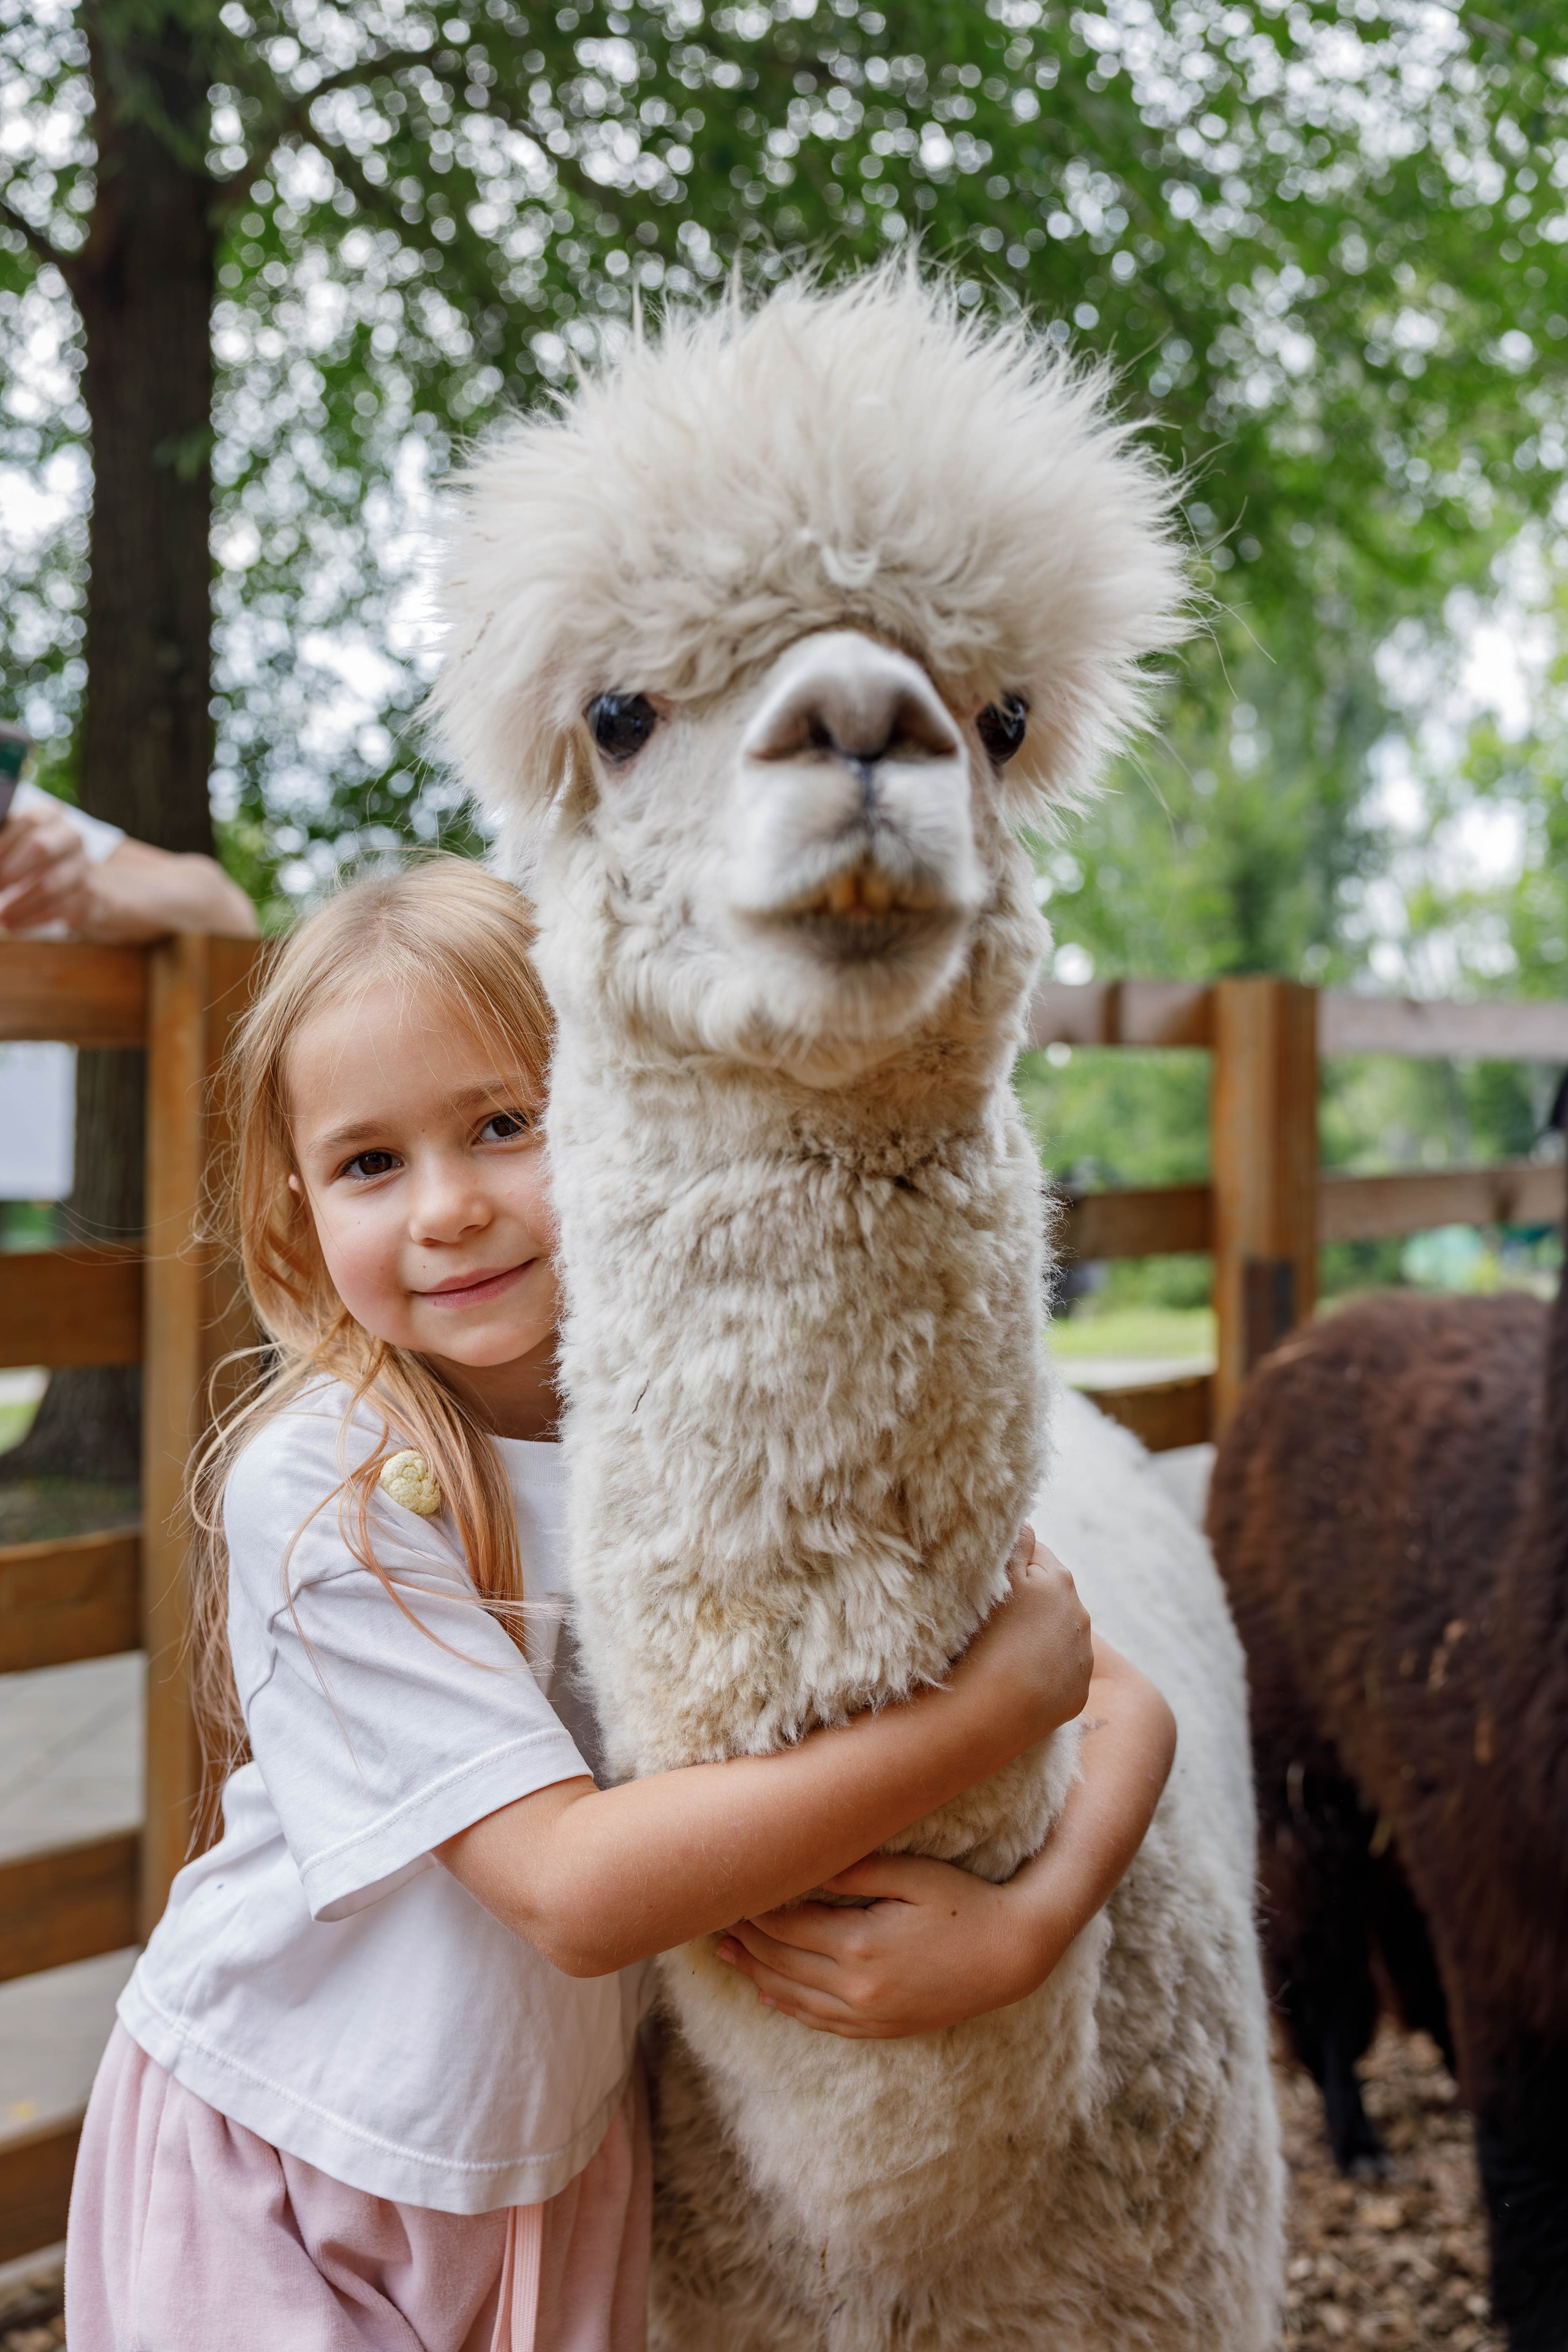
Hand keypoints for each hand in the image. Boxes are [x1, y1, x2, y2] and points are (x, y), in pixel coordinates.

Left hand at [0, 801, 91, 932]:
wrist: (92, 886)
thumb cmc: (45, 862)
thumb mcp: (26, 843)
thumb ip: (6, 844)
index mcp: (53, 816)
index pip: (27, 822)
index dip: (4, 843)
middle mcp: (72, 837)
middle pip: (41, 848)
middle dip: (10, 871)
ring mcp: (83, 867)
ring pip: (49, 885)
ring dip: (18, 903)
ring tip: (0, 916)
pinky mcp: (89, 896)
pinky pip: (57, 909)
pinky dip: (31, 918)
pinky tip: (13, 923)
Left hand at [716, 1635, 1176, 2039]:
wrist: (1013, 1956)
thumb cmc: (965, 1904)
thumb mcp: (912, 1875)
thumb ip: (856, 1871)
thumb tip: (806, 1860)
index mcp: (858, 1945)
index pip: (785, 1926)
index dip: (753, 1907)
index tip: (729, 1887)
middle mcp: (855, 1987)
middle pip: (780, 1961)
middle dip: (745, 1937)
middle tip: (712, 1915)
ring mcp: (868, 2014)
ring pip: (793, 1995)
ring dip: (756, 1973)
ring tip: (726, 1953)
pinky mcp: (881, 2028)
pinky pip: (820, 2021)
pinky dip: (788, 2005)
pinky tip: (770, 1992)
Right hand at [949, 1527, 1091, 1747]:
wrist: (996, 1708)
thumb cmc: (988, 1636)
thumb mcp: (997, 1579)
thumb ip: (1015, 1545)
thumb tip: (1027, 1523)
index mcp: (1059, 1579)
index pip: (1035, 1553)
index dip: (1010, 1564)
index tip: (988, 1581)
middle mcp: (1080, 1614)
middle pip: (1050, 1594)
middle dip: (1028, 1598)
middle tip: (993, 1615)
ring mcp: (1082, 1655)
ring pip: (1058, 1632)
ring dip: (1038, 1634)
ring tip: (1005, 1648)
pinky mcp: (1078, 1690)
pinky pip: (1061, 1670)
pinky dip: (1045, 1669)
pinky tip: (1018, 1677)